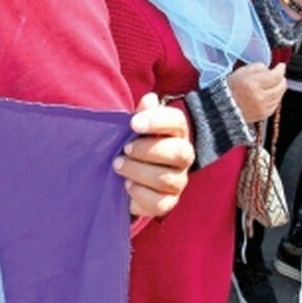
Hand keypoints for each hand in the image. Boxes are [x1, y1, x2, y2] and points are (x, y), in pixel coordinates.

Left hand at [113, 93, 193, 217]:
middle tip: (125, 149)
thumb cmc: (134, 145)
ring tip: (118, 165)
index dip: (157, 120)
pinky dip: (140, 194)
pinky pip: (160, 203)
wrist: (125, 177)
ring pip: (166, 179)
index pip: (177, 121)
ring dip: (138, 171)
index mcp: (176, 132)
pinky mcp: (168, 202)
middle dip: (147, 150)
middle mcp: (183, 156)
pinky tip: (127, 186)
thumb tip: (150, 99)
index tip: (133, 123)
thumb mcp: (134, 128)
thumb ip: (142, 114)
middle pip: (178, 153)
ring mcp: (178, 181)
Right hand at [228, 63, 285, 123]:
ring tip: (272, 84)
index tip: (280, 66)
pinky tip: (269, 94)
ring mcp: (262, 107)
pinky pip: (275, 104)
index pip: (276, 76)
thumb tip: (270, 69)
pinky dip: (275, 98)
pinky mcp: (263, 115)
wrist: (223, 107)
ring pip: (280, 95)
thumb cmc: (230, 88)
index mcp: (253, 84)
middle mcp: (259, 96)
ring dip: (278, 88)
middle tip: (278, 75)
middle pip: (281, 86)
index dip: (280, 69)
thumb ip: (258, 68)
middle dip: (281, 79)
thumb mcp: (241, 72)